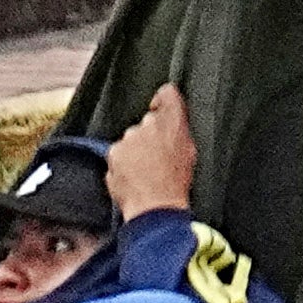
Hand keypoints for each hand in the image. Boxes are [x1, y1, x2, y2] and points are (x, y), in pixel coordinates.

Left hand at [108, 84, 198, 220]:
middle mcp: (149, 124)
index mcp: (173, 122)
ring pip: (131, 140)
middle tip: (157, 158)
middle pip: (147, 122)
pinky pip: (119, 154)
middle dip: (150, 136)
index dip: (163, 101)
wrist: (156, 208)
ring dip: (135, 151)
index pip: (167, 93)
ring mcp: (129, 138)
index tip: (160, 108)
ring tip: (146, 173)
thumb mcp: (189, 153)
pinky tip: (134, 178)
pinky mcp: (113, 152)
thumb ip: (179, 132)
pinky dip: (124, 164)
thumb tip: (172, 121)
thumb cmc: (177, 184)